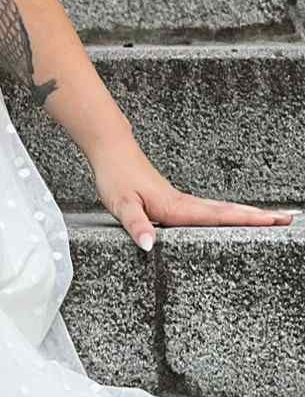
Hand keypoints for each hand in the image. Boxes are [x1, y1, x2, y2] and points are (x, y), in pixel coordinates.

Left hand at [91, 139, 296, 251]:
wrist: (110, 150)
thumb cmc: (115, 176)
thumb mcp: (121, 203)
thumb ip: (136, 225)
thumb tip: (149, 247)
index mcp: (177, 208)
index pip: (219, 217)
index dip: (247, 221)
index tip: (274, 222)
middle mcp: (184, 204)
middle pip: (229, 212)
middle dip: (260, 218)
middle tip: (289, 220)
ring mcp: (181, 201)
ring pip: (221, 210)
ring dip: (247, 215)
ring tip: (272, 220)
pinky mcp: (174, 201)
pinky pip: (208, 210)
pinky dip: (227, 215)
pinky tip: (231, 220)